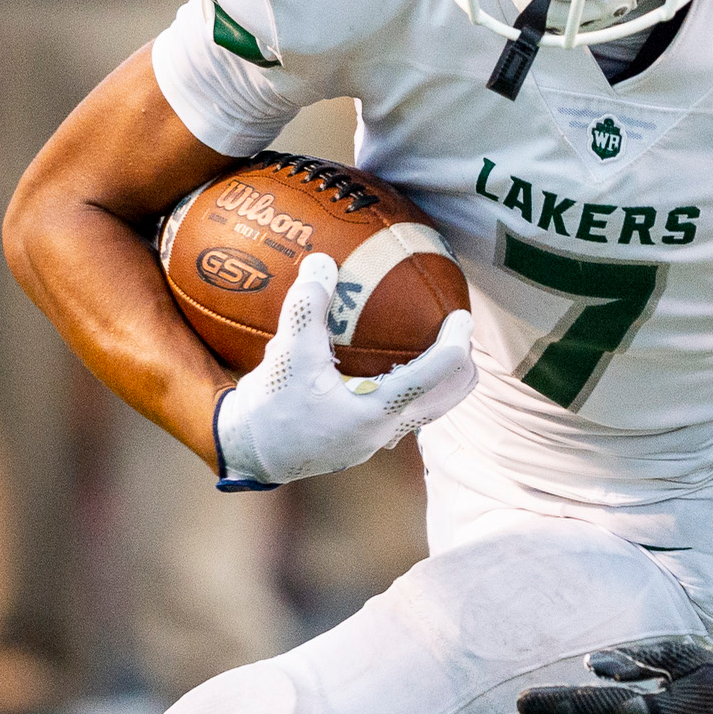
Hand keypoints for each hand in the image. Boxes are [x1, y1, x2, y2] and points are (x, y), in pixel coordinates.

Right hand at [212, 253, 474, 487]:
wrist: (250, 452)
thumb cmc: (270, 406)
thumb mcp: (287, 352)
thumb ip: (307, 307)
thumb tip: (323, 261)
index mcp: (376, 411)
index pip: (434, 375)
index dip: (455, 342)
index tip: (463, 315)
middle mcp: (386, 430)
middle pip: (448, 397)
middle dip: (461, 365)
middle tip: (458, 331)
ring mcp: (378, 439)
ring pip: (431, 408)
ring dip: (441, 380)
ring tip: (436, 345)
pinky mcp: (365, 440)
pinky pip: (405, 412)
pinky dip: (413, 387)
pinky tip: (395, 364)